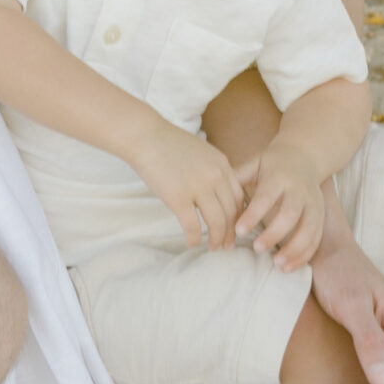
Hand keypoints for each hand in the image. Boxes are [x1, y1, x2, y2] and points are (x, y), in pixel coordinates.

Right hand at [133, 125, 246, 251]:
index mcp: (222, 164)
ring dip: (217, 239)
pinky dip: (194, 238)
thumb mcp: (201, 152)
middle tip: (227, 245)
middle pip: (231, 212)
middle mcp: (215, 176)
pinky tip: (191, 243)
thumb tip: (215, 193)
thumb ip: (212, 170)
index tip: (235, 228)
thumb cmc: (167, 143)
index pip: (240, 197)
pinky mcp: (179, 198)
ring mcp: (198, 187)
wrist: (144, 136)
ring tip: (213, 247)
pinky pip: (193, 226)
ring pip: (217, 222)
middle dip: (231, 232)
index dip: (239, 217)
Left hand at [234, 142, 324, 267]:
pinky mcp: (320, 216)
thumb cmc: (271, 164)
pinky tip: (289, 267)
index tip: (238, 231)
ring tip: (277, 264)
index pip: (266, 197)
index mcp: (280, 177)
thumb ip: (238, 176)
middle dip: (275, 233)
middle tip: (257, 248)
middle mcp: (300, 190)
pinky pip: (316, 238)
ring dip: (294, 248)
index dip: (253, 215)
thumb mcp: (255, 164)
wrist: (303, 157)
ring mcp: (313, 204)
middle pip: (290, 214)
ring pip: (308, 229)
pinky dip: (305, 254)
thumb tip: (215, 189)